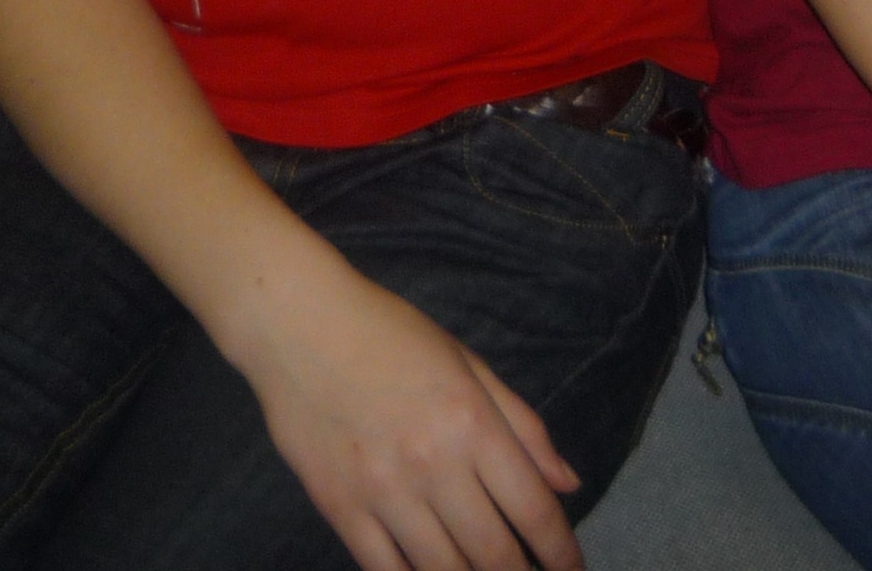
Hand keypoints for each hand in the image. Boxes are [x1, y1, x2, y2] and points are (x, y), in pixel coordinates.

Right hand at [227, 262, 582, 570]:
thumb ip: (521, 425)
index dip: (560, 552)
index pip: (532, 508)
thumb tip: (567, 483)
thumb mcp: (467, 363)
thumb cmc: (391, 334)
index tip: (571, 570)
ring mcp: (383, 492)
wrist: (299, 325)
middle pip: (493, 553)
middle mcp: (433, 464)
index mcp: (472, 422)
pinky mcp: (339, 509)